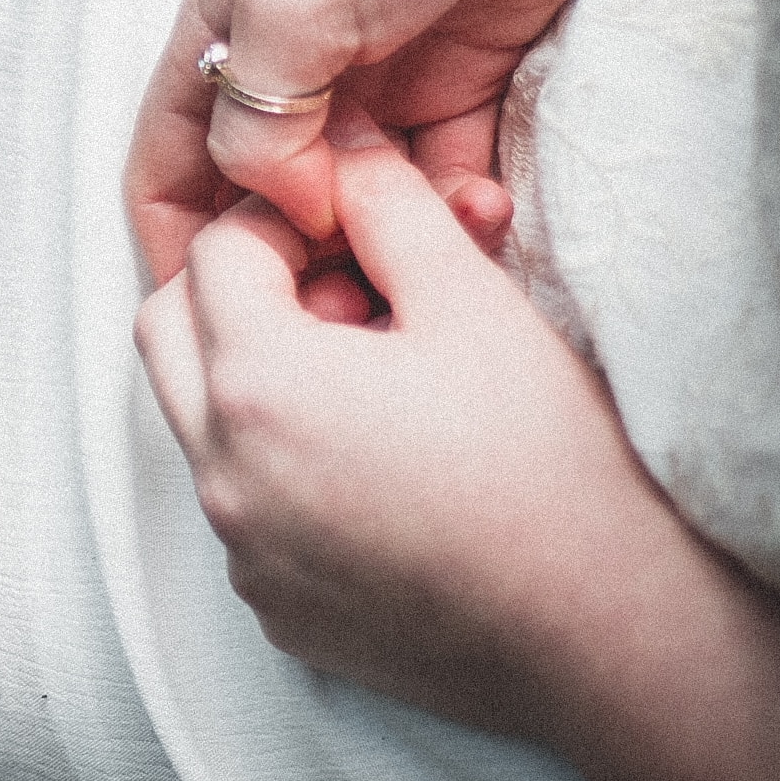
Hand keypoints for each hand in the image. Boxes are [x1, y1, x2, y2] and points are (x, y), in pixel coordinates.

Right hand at [121, 0, 779, 285]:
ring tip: (414, 275)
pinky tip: (476, 222)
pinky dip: (452, 212)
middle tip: (337, 314)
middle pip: (266, 193)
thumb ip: (257, 126)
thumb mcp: (289, 8)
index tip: (206, 318)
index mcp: (222, 30)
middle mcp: (293, 57)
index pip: (169, 160)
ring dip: (378, 246)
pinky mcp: (471, 72)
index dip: (173, 242)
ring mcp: (382, 66)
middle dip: (292, 262)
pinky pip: (444, 174)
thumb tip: (280, 213)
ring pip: (359, 196)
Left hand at [134, 110, 680, 739]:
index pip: (215, 252)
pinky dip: (280, 464)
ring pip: (200, 424)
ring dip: (255, 378)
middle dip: (235, 289)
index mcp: (257, 385)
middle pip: (168, 333)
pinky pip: (242, 508)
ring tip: (370, 371)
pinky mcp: (274, 608)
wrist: (611, 633)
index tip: (349, 222)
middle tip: (341, 285)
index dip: (280, 218)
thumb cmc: (550, 463)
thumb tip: (346, 147)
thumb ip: (390, 208)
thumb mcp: (474, 305)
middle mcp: (222, 475)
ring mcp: (241, 551)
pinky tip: (381, 462)